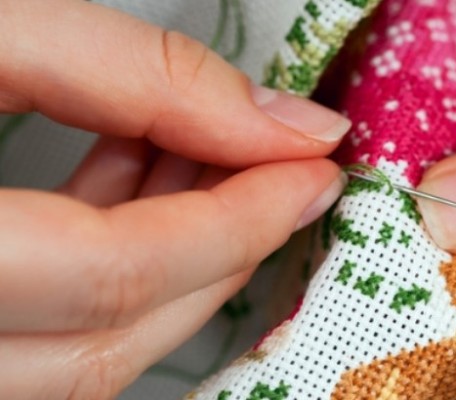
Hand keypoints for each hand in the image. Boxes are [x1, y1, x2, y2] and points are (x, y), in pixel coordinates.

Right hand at [0, 0, 347, 396]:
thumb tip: (274, 120)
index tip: (313, 164)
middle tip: (282, 172)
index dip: (235, 219)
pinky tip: (140, 178)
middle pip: (114, 336)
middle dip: (222, 249)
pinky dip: (114, 258)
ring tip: (211, 159)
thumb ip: (126, 72)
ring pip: (89, 352)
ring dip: (177, 256)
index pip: (115, 273)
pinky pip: (54, 330)